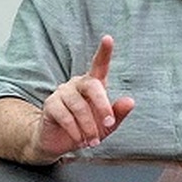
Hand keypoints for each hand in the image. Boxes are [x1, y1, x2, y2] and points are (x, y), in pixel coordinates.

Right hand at [34, 35, 134, 161]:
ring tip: (93, 142)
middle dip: (103, 106)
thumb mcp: (106, 126)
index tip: (108, 38)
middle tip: (108, 124)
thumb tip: (130, 101)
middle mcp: (77, 84)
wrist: (59, 142)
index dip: (104, 52)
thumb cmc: (85, 130)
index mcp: (93, 85)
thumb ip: (118, 114)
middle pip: (92, 86)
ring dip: (88, 127)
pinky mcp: (50, 105)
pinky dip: (75, 131)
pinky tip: (79, 140)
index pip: (99, 65)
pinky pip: (64, 116)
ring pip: (79, 106)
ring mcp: (62, 93)